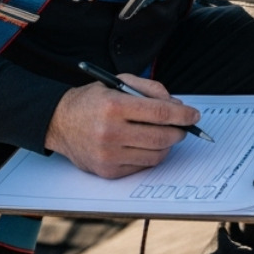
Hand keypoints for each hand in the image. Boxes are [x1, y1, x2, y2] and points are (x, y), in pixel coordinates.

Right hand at [43, 73, 201, 178]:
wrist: (59, 123)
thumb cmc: (92, 101)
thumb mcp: (118, 82)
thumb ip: (150, 89)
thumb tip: (178, 105)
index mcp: (114, 106)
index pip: (160, 113)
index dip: (183, 115)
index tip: (194, 115)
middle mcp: (110, 132)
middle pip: (162, 136)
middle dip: (180, 131)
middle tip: (183, 127)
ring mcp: (108, 155)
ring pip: (156, 154)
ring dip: (168, 145)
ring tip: (165, 135)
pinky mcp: (107, 171)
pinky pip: (142, 166)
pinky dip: (151, 156)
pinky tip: (146, 145)